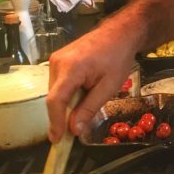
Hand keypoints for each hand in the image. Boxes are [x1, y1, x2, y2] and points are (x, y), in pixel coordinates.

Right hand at [46, 25, 134, 141]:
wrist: (119, 34)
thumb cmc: (117, 58)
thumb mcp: (108, 87)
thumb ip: (89, 108)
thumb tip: (73, 129)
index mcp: (71, 68)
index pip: (56, 100)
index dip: (55, 122)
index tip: (57, 140)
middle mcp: (58, 62)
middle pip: (54, 97)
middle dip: (63, 115)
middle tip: (75, 130)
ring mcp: (56, 59)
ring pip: (55, 91)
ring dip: (66, 103)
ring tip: (86, 102)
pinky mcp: (58, 59)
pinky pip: (58, 83)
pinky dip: (67, 93)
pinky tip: (82, 93)